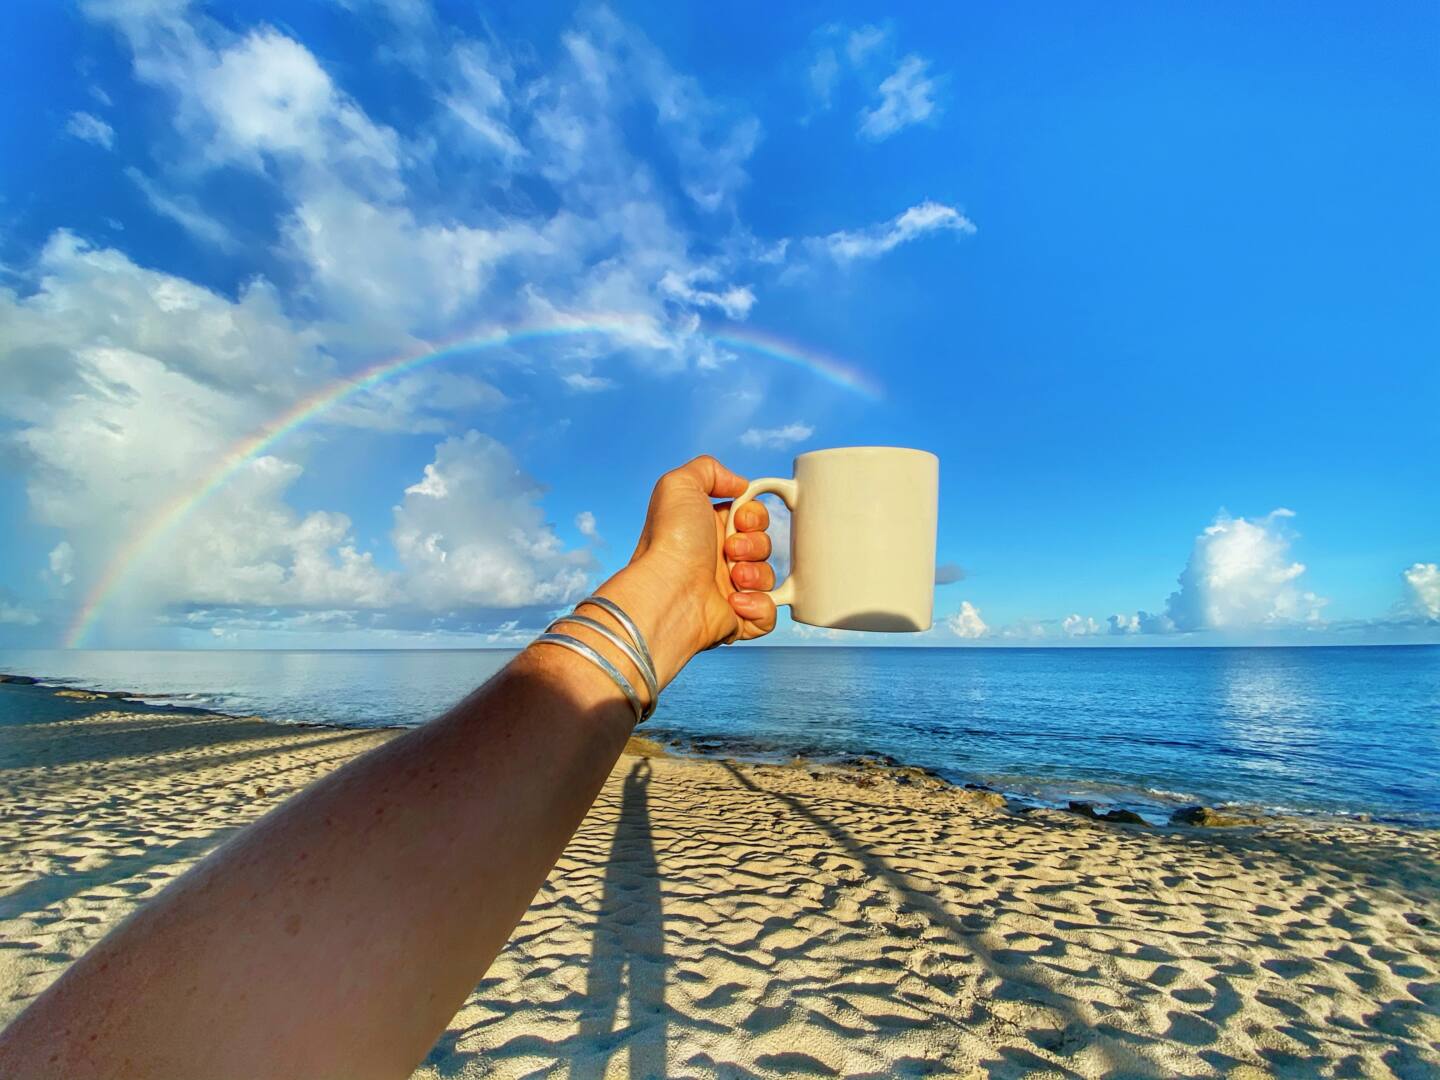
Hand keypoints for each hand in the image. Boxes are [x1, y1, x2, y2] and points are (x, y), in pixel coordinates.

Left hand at [595, 455, 777, 687]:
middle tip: (730, 551)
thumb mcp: (677, 485)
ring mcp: (728, 590)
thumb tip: (739, 485)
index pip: (751, 517)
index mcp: (708, 529)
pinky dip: (760, 606)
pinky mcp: (737, 620)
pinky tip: (735, 601)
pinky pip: (768, 613)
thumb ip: (708, 469)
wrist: (667, 592)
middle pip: (763, 545)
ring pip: (768, 578)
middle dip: (755, 544)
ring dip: (756, 574)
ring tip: (732, 578)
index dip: (754, 515)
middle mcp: (718, 558)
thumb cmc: (669, 541)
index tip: (740, 519)